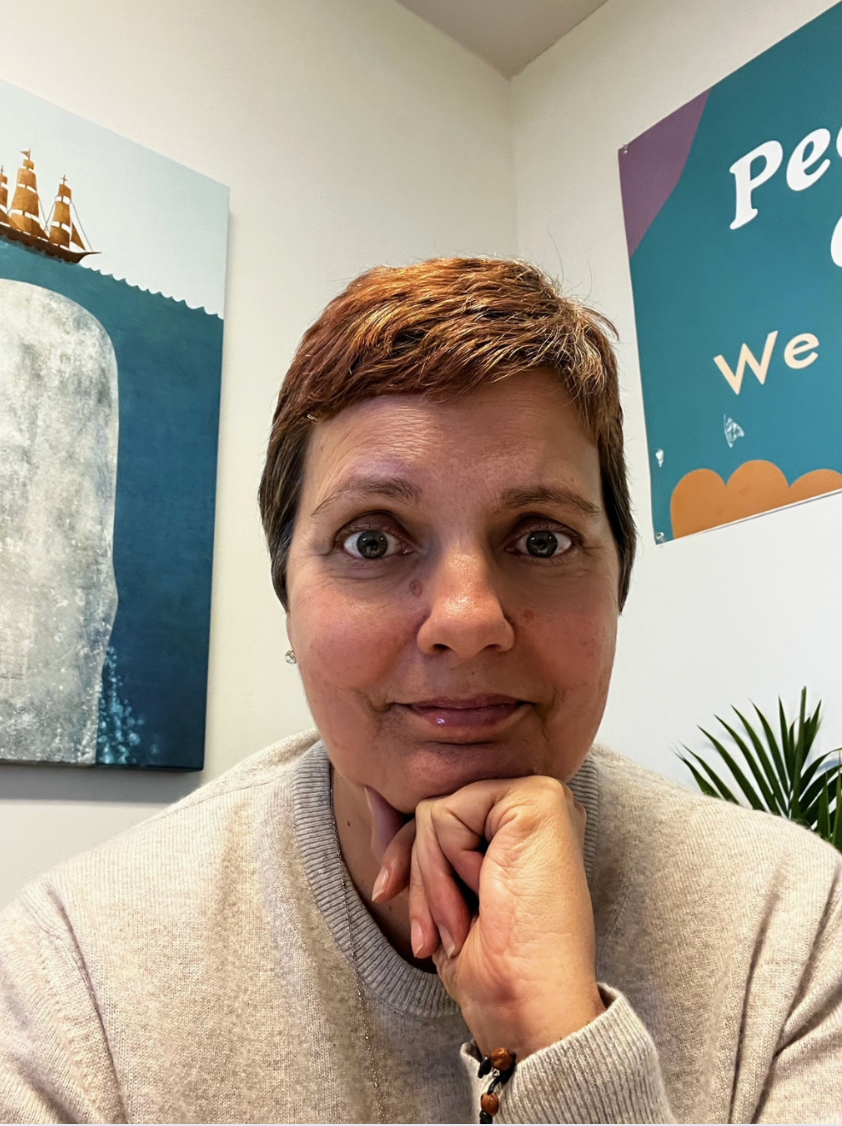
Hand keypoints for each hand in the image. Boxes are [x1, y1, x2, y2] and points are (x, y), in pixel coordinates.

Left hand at [368, 776, 604, 1057]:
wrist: (527, 1003)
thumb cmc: (492, 964)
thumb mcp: (438, 895)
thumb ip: (412, 840)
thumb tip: (371, 793)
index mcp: (522, 825)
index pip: (444, 816)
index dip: (410, 857)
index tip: (388, 895)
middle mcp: (536, 803)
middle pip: (435, 812)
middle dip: (417, 875)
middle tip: (430, 936)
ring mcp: (539, 796)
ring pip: (434, 813)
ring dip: (432, 882)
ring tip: (458, 927)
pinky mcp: (534, 799)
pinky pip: (446, 814)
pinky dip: (447, 865)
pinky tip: (485, 894)